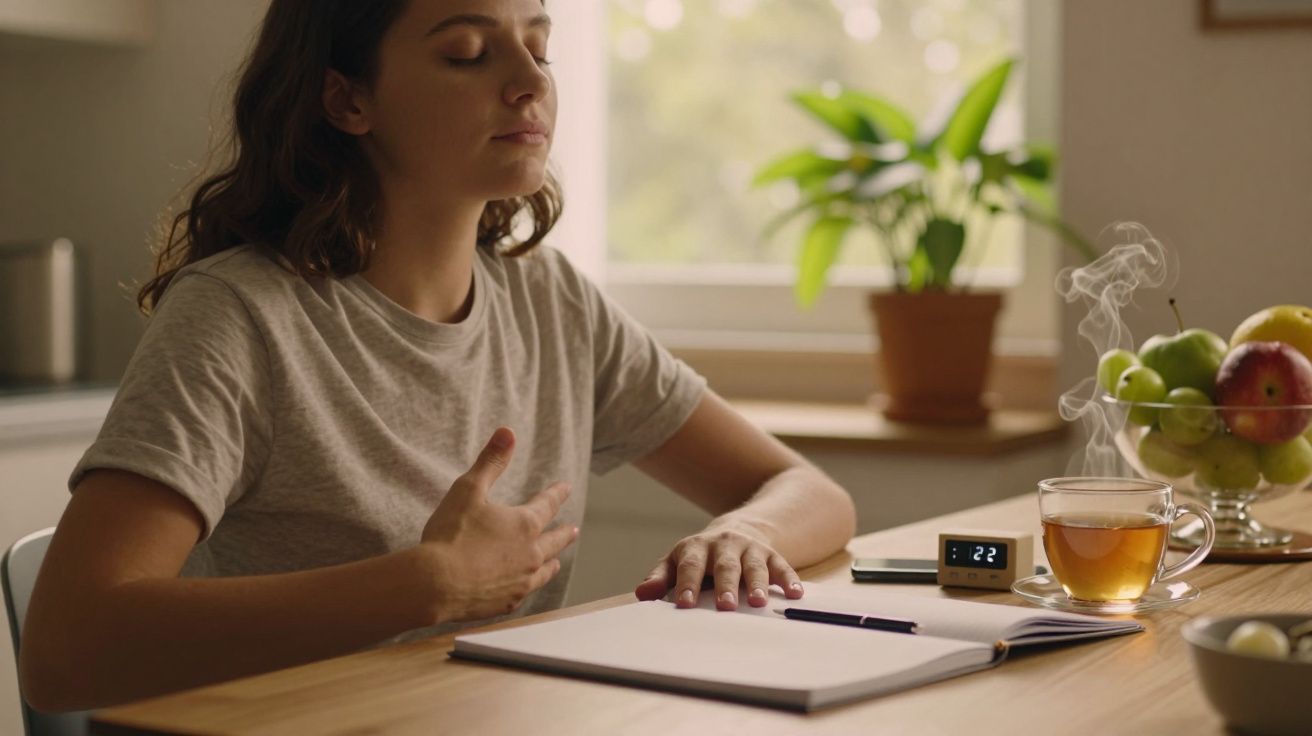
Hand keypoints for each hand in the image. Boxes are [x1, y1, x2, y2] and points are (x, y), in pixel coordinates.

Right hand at [420, 427, 578, 622]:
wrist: (435, 583)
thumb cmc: (450, 535)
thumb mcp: (468, 489)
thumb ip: (490, 461)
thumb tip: (508, 433)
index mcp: (524, 524)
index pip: (547, 504)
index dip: (556, 494)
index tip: (565, 488)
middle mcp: (530, 554)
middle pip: (555, 541)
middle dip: (564, 533)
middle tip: (573, 530)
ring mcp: (520, 581)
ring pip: (545, 570)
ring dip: (552, 562)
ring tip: (556, 561)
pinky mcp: (506, 602)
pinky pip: (525, 592)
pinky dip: (529, 585)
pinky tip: (525, 586)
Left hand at [633, 523, 802, 610]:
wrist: (738, 529)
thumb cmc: (701, 556)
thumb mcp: (678, 561)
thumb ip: (661, 578)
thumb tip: (642, 595)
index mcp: (696, 548)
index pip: (690, 566)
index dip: (687, 585)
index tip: (684, 605)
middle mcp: (724, 545)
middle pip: (724, 565)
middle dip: (725, 585)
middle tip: (725, 606)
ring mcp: (750, 548)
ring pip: (754, 566)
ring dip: (757, 584)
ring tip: (759, 603)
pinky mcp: (771, 554)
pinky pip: (782, 566)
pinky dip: (789, 579)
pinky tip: (795, 593)